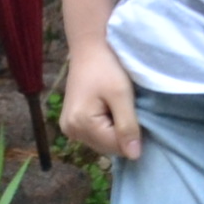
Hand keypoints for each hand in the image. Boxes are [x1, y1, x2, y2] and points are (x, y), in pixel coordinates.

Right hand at [58, 45, 141, 162]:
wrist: (89, 47)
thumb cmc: (106, 66)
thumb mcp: (121, 94)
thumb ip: (127, 125)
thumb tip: (134, 156)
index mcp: (80, 124)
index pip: (116, 147)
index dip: (132, 134)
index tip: (134, 112)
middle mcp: (71, 131)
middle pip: (107, 147)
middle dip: (121, 133)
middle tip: (124, 106)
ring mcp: (69, 128)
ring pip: (102, 143)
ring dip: (114, 130)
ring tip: (116, 106)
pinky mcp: (71, 123)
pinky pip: (95, 135)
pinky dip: (106, 127)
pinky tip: (108, 109)